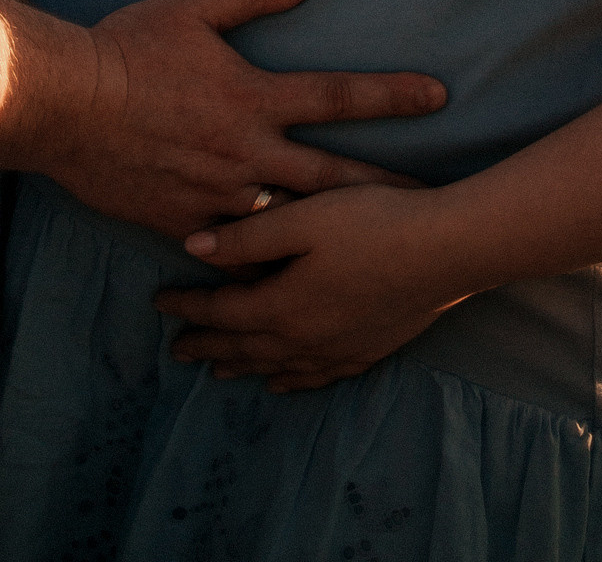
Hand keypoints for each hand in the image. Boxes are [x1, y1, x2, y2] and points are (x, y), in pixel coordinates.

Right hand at [44, 0, 444, 242]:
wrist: (64, 106)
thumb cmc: (127, 48)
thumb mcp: (193, 8)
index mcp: (252, 98)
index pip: (338, 96)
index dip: (393, 96)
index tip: (441, 96)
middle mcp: (246, 154)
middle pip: (334, 177)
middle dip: (388, 187)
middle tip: (435, 199)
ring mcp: (219, 198)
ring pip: (293, 224)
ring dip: (337, 232)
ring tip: (376, 244)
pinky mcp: (188, 226)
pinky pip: (239, 249)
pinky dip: (269, 257)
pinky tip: (294, 273)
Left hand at [157, 180, 464, 388]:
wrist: (444, 251)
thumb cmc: (370, 222)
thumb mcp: (301, 219)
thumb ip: (246, 237)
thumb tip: (192, 249)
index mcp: (283, 306)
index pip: (222, 313)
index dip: (189, 308)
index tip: (158, 303)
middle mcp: (306, 339)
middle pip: (245, 348)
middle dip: (208, 346)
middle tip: (176, 350)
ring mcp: (338, 350)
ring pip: (278, 367)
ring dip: (245, 367)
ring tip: (220, 370)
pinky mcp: (367, 350)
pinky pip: (316, 376)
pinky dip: (292, 381)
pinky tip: (286, 383)